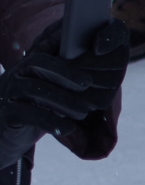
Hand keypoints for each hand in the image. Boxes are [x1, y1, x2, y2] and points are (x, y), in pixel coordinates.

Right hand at [0, 19, 129, 169]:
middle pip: (37, 62)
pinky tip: (68, 129)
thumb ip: (64, 83)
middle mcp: (15, 76)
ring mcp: (8, 95)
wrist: (3, 139)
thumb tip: (95, 76)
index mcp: (27, 68)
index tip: (88, 50)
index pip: (44, 49)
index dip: (62, 45)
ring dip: (63, 99)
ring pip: (33, 88)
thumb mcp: (47, 95)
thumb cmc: (31, 114)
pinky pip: (28, 114)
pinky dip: (51, 121)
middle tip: (88, 82)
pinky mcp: (7, 117)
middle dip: (65, 70)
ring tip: (83, 111)